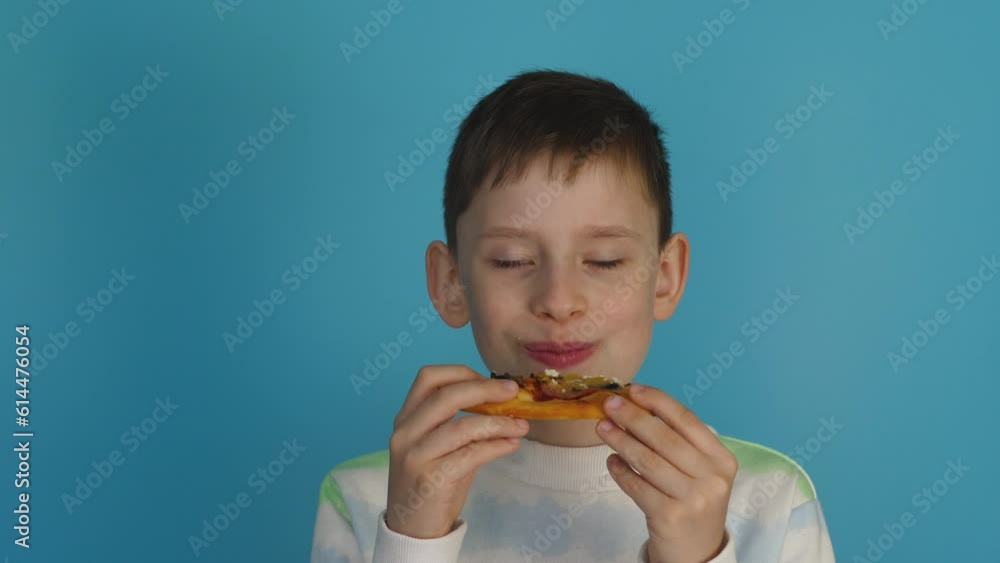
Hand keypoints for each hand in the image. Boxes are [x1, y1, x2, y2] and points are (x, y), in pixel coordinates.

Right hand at [385, 365, 528, 538]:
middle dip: (485, 389)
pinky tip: (511, 444)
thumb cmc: (432, 483)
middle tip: (514, 392)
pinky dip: (496, 446)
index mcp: (406, 418)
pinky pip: (471, 454)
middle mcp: (405, 433)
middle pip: (446, 396)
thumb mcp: (439, 447)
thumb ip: (461, 423)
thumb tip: (504, 402)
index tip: (490, 380)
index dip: (462, 372)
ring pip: (462, 426)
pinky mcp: (430, 479)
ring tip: (522, 425)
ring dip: (498, 422)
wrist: (412, 529)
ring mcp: (415, 456)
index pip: (429, 378)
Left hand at [596, 384, 737, 562]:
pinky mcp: (670, 516)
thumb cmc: (692, 501)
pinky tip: (611, 460)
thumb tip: (635, 405)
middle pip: (665, 438)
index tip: (633, 389)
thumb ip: (676, 442)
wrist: (697, 552)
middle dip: (633, 417)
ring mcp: (692, 499)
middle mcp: (712, 478)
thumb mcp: (699, 471)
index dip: (658, 401)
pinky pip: (637, 486)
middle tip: (609, 404)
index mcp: (722, 459)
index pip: (687, 420)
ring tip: (602, 428)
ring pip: (647, 460)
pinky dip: (620, 471)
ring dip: (621, 440)